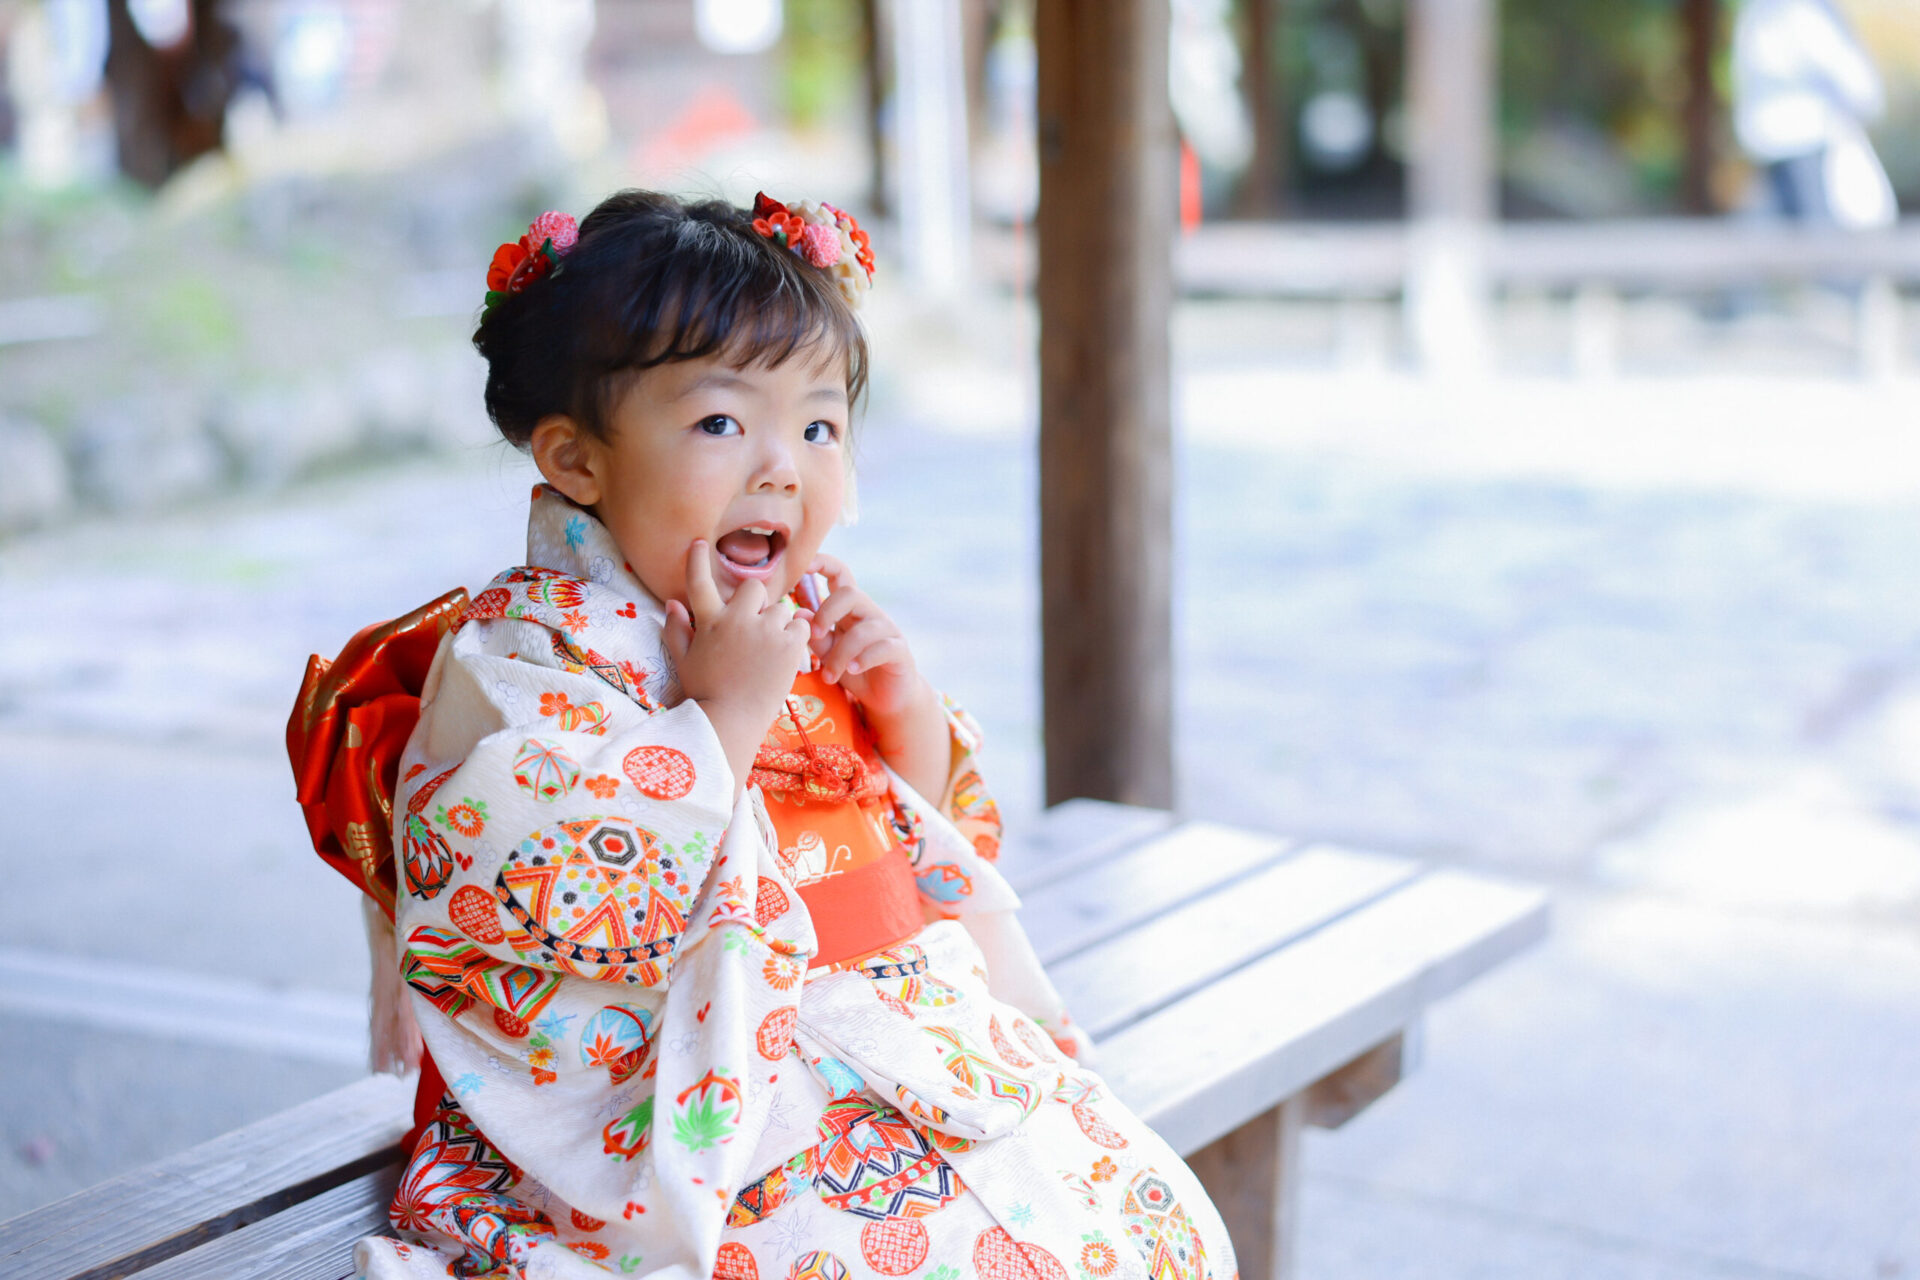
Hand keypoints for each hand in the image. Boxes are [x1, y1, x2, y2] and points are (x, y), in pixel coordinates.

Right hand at [665, 541, 810, 787]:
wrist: (730, 722)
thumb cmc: (704, 694)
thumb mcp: (684, 662)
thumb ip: (677, 630)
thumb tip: (671, 603)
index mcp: (709, 622)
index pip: (699, 582)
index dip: (696, 560)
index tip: (699, 543)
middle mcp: (737, 620)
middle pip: (754, 588)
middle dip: (758, 602)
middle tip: (756, 626)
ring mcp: (764, 630)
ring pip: (782, 607)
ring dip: (779, 621)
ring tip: (772, 647)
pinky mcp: (788, 645)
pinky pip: (801, 623)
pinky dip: (798, 633)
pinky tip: (788, 650)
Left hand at [806, 554, 948, 799]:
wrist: (886, 697)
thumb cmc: (853, 670)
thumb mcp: (828, 653)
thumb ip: (814, 635)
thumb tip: (796, 613)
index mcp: (849, 609)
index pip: (839, 574)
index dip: (823, 563)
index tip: (803, 567)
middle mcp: (869, 613)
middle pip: (851, 593)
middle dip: (827, 613)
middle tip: (815, 636)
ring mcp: (887, 630)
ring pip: (863, 629)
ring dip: (841, 653)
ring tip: (829, 676)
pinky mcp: (899, 650)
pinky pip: (882, 647)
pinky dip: (863, 659)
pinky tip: (852, 671)